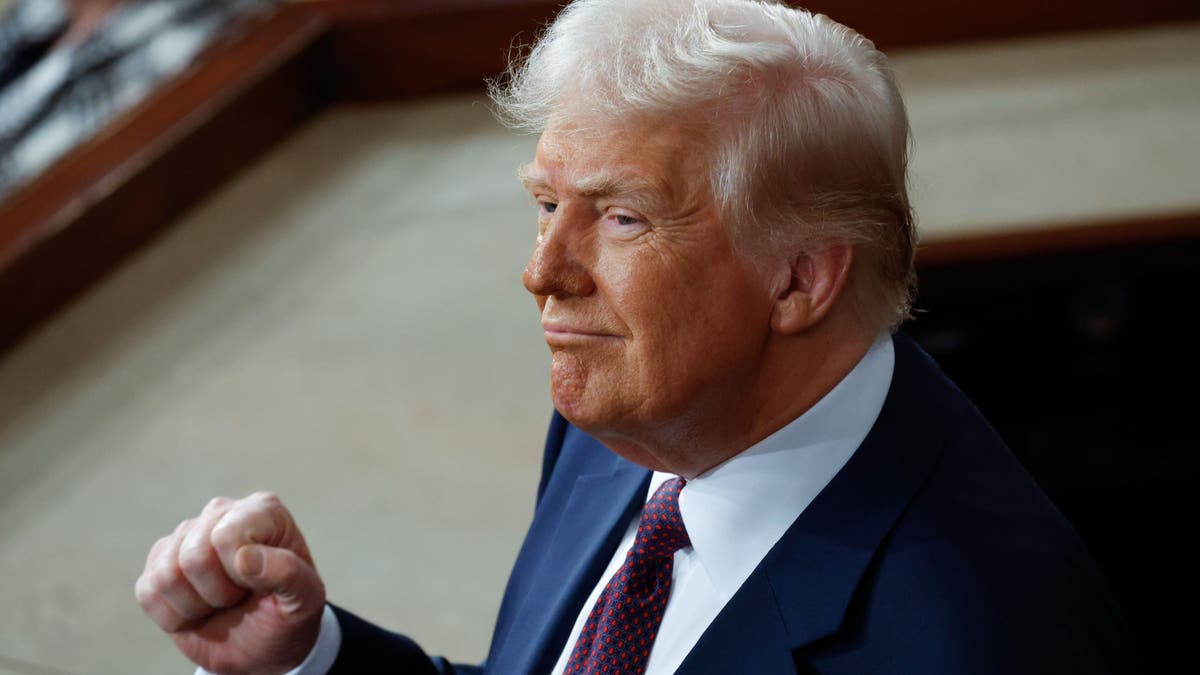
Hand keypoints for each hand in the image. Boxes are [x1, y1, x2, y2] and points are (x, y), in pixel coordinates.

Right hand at [135, 492, 325, 674]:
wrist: (263, 645)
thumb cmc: (288, 613)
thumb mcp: (305, 599)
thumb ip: (288, 574)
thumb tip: (244, 557)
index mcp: (262, 511)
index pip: (226, 537)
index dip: (239, 574)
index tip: (260, 584)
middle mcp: (221, 512)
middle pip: (193, 557)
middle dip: (218, 593)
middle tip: (240, 597)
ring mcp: (186, 535)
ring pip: (166, 575)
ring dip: (196, 606)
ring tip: (221, 602)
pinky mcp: (159, 562)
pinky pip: (147, 592)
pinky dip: (174, 616)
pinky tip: (199, 609)